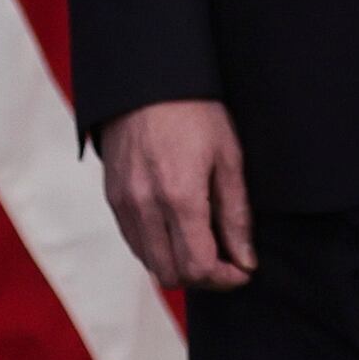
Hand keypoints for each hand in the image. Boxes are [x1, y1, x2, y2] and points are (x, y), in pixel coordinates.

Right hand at [100, 98, 255, 291]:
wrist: (147, 80)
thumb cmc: (195, 112)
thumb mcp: (229, 157)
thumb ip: (236, 214)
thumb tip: (246, 259)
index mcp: (179, 196)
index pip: (198, 267)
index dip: (225, 279)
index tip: (244, 270)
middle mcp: (145, 207)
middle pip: (172, 275)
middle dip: (204, 277)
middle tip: (228, 261)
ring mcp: (124, 204)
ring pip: (150, 263)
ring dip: (180, 264)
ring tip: (206, 243)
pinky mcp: (112, 198)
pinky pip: (134, 243)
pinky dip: (158, 249)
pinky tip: (179, 229)